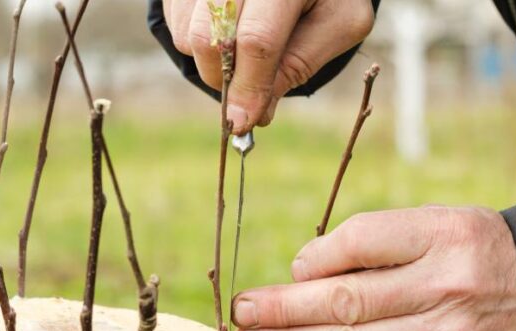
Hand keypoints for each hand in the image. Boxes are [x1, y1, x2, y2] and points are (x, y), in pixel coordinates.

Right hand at [162, 0, 374, 133]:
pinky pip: (177, 23)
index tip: (241, 123)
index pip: (257, 40)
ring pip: (189, 35)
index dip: (248, 87)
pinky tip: (228, 33)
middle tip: (246, 94)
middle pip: (213, 39)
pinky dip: (198, 43)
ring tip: (244, 55)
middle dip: (227, 82)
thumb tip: (255, 113)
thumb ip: (299, 65)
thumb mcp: (338, 24)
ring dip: (212, 64)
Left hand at [232, 207, 515, 330]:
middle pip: (348, 301)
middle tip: (241, 313)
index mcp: (443, 235)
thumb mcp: (438, 223)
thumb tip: (305, 268)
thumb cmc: (479, 250)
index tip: (289, 272)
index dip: (318, 258)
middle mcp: (444, 287)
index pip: (364, 240)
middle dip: (286, 310)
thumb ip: (374, 238)